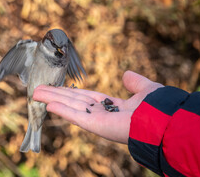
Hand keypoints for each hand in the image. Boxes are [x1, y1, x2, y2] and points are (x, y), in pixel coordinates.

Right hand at [33, 70, 163, 143]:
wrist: (163, 120)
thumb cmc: (157, 107)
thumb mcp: (145, 89)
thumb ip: (135, 82)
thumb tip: (126, 74)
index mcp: (111, 105)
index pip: (85, 97)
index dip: (69, 92)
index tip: (56, 87)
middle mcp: (101, 112)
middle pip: (72, 101)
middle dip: (55, 94)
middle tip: (37, 89)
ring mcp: (96, 119)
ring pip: (70, 107)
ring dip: (52, 100)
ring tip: (35, 94)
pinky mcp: (95, 125)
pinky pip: (75, 116)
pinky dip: (61, 110)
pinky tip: (48, 105)